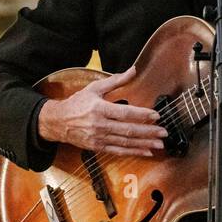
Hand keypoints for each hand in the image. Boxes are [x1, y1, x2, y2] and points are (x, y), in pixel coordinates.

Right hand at [38, 67, 166, 155]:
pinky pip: (119, 151)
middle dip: (148, 132)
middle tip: (163, 132)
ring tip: (159, 144)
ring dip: (144, 144)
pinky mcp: (98, 147)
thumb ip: (116, 80)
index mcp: (100, 109)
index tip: (156, 115)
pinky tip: (146, 152)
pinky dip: (133, 152)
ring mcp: (99, 138)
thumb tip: (133, 69)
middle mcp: (100, 125)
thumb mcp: (95, 88)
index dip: (142, 115)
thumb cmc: (78, 103)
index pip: (125, 113)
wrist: (58, 122)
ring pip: (126, 142)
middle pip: (128, 130)